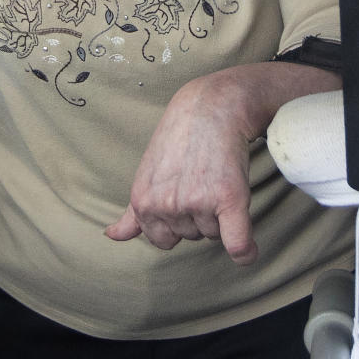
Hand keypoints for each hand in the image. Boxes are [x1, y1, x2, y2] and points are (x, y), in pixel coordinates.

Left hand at [105, 69, 259, 264]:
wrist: (211, 107)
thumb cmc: (180, 141)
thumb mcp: (147, 174)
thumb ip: (132, 213)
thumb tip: (110, 236)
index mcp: (143, 202)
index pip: (164, 241)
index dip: (178, 222)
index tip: (185, 193)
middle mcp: (166, 205)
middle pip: (192, 237)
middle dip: (200, 215)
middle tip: (203, 179)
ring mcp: (196, 202)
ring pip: (215, 234)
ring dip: (221, 215)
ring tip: (217, 178)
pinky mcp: (228, 198)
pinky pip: (236, 242)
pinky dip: (244, 250)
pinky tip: (248, 251)